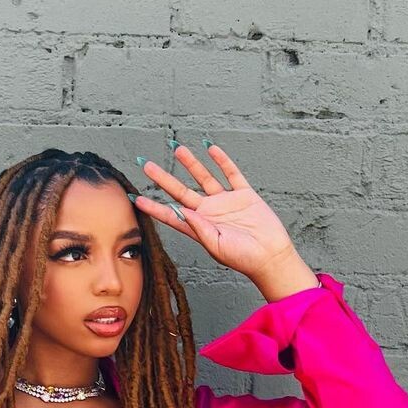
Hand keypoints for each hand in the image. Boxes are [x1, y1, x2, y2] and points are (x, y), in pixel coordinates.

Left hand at [132, 141, 308, 290]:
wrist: (270, 256)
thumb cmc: (243, 258)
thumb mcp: (218, 247)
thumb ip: (200, 229)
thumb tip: (183, 211)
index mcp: (199, 227)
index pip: (171, 215)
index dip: (154, 207)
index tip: (137, 199)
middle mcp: (209, 212)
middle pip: (181, 191)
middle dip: (163, 179)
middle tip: (146, 165)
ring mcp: (226, 202)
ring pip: (204, 178)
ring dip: (191, 163)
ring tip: (177, 148)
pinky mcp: (244, 195)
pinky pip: (231, 174)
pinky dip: (222, 161)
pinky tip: (211, 148)